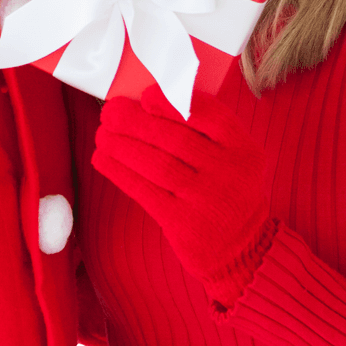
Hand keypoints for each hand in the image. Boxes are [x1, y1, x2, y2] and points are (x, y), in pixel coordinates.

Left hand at [93, 85, 273, 304]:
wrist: (242, 250)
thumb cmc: (226, 192)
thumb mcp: (233, 159)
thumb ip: (205, 132)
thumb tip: (148, 101)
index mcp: (243, 150)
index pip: (210, 115)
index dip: (174, 102)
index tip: (146, 95)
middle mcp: (229, 173)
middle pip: (174, 138)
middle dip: (136, 121)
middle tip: (110, 111)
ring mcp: (207, 200)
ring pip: (157, 164)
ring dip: (123, 145)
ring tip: (102, 134)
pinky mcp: (184, 224)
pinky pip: (146, 191)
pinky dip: (120, 172)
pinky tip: (103, 159)